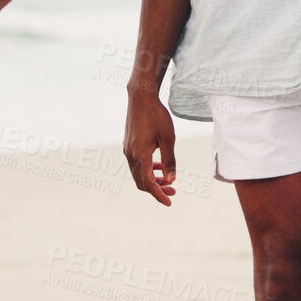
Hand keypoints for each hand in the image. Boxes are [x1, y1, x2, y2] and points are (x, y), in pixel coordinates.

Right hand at [123, 89, 177, 204]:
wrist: (141, 97)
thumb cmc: (157, 116)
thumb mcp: (168, 139)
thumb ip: (169, 161)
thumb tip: (171, 180)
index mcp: (141, 155)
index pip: (149, 183)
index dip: (159, 195)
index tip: (169, 203)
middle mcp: (131, 155)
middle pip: (141, 182)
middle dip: (157, 189)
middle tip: (173, 192)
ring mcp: (127, 150)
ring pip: (138, 173)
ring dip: (152, 179)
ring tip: (168, 180)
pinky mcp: (128, 144)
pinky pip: (136, 164)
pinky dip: (147, 169)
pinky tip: (159, 165)